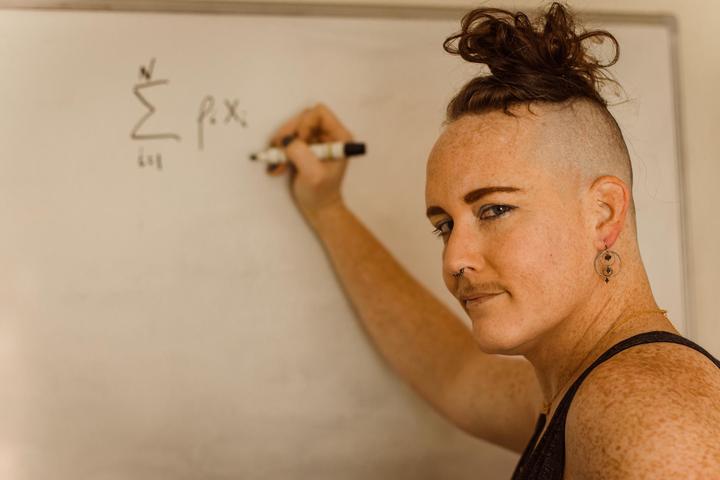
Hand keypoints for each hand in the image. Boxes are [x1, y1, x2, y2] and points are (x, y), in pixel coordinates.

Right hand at [268, 103, 353, 222]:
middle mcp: (328, 135)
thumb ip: (301, 154)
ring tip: (276, 162)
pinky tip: (277, 166)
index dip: (305, 124)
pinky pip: (288, 139)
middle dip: (288, 134)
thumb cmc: (321, 194)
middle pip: (303, 118)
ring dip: (281, 143)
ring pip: (293, 128)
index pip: (319, 113)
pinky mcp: (304, 147)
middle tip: (279, 151)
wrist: (319, 208)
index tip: (299, 143)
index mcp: (339, 137)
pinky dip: (279, 150)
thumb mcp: (313, 175)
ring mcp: (316, 140)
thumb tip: (286, 140)